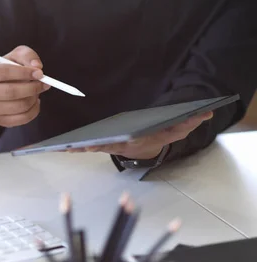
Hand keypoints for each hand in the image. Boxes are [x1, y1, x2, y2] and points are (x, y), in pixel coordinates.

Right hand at [0, 45, 49, 126]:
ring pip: (19, 106)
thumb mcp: (15, 57)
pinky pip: (23, 118)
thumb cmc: (7, 71)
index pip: (4, 72)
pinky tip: (34, 102)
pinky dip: (34, 110)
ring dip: (34, 98)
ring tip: (37, 91)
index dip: (24, 72)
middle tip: (44, 84)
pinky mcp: (0, 120)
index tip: (40, 73)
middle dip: (32, 88)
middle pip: (11, 92)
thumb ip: (27, 56)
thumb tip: (37, 67)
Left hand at [65, 112, 212, 158]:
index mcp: (130, 142)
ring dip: (73, 148)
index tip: (86, 146)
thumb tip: (205, 113)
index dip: (100, 144)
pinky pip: (86, 145)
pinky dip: (73, 146)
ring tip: (57, 147)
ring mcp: (108, 145)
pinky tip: (60, 146)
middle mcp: (117, 145)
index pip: (114, 143)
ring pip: (88, 147)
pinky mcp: (102, 142)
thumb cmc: (159, 136)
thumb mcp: (176, 130)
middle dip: (81, 148)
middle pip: (97, 146)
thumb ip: (189, 122)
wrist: (150, 144)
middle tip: (65, 148)